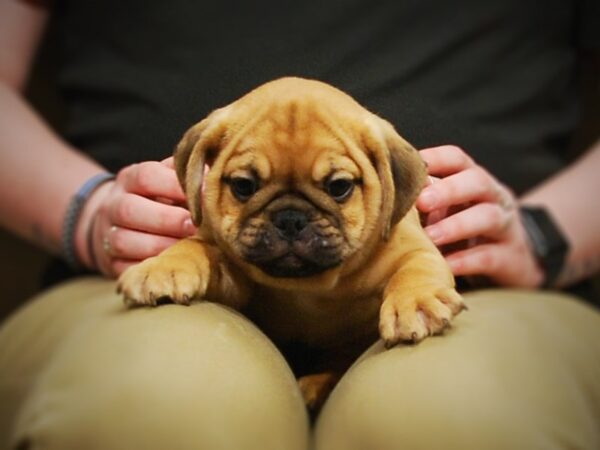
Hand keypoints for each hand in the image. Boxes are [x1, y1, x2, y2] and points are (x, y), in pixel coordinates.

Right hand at [80, 158, 196, 277]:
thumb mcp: (167, 179)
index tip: (204, 195)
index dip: (175, 186)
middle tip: (195, 227)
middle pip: (129, 209)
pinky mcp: (111, 263)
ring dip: (159, 246)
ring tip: (187, 249)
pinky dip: (150, 268)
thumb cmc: (157, 199)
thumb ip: (186, 176)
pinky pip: (125, 268)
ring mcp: (107, 235)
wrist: (119, 223)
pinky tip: (172, 264)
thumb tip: (212, 177)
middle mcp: (112, 205)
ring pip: (123, 242)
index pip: (146, 176)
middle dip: (167, 220)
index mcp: (129, 179)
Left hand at [416, 145, 543, 287]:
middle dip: (448, 190)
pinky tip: (445, 266)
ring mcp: (506, 227)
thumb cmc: (468, 232)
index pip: (457, 159)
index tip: (413, 165)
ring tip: (430, 237)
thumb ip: (426, 202)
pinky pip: (489, 257)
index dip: (436, 158)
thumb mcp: (450, 211)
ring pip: (488, 217)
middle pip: (477, 182)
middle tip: (421, 202)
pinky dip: (465, 260)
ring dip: (456, 225)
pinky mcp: (510, 258)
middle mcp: (493, 197)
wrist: (515, 266)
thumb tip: (386, 196)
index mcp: (473, 181)